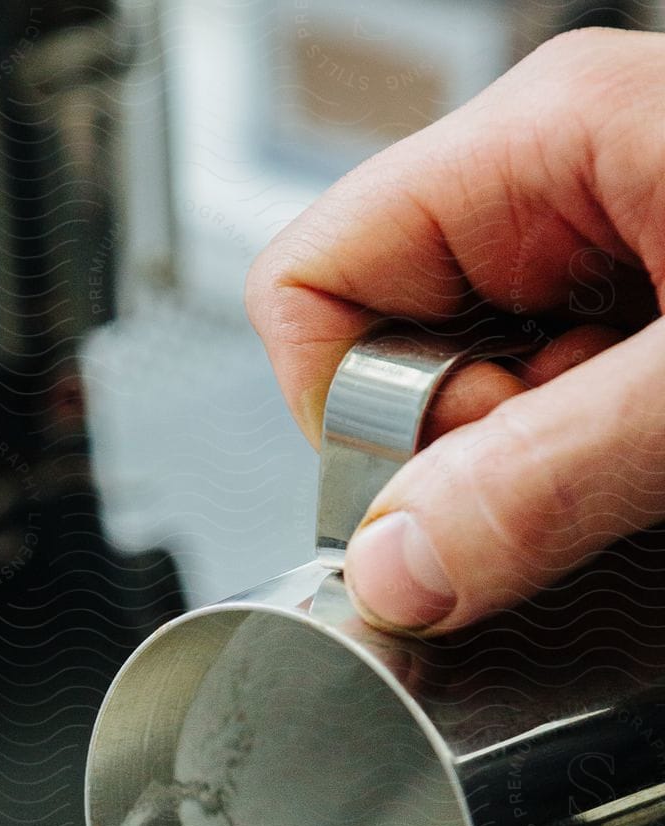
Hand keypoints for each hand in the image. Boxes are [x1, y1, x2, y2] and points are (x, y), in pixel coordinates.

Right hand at [247, 27, 664, 632]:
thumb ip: (547, 481)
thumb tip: (396, 571)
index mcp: (540, 140)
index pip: (309, 287)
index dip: (348, 420)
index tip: (441, 494)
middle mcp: (552, 183)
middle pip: (383, 356)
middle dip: (462, 452)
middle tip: (589, 463)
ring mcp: (598, 243)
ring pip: (468, 401)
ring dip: (540, 465)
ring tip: (650, 448)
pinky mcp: (639, 303)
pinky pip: (546, 410)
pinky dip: (587, 463)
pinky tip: (659, 451)